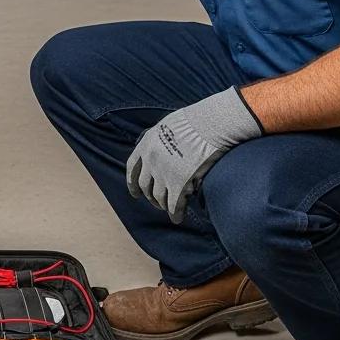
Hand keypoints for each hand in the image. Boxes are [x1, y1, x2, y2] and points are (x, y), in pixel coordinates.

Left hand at [126, 88, 262, 222]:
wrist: (207, 125)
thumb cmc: (193, 122)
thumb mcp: (166, 127)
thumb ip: (159, 141)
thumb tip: (161, 152)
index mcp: (146, 144)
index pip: (132, 167)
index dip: (132, 182)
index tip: (135, 192)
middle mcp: (150, 160)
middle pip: (144, 185)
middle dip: (149, 196)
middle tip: (156, 202)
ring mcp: (163, 173)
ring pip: (158, 197)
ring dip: (162, 205)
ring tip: (168, 209)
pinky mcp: (178, 185)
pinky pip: (173, 205)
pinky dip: (175, 214)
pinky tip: (178, 218)